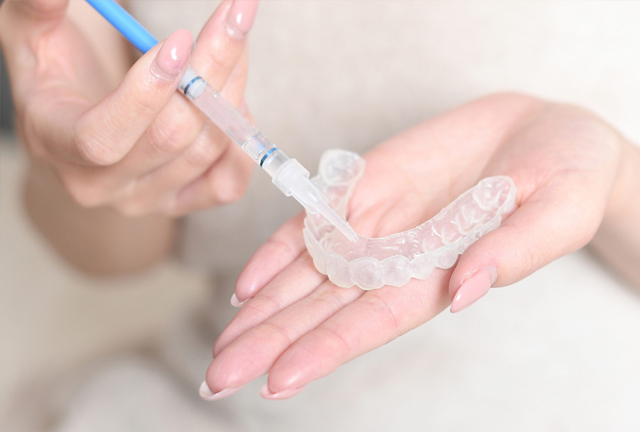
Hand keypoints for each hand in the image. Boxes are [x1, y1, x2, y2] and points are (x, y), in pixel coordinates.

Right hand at [0, 0, 257, 215]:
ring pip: (204, 150)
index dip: (146, 92)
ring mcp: (145, 200)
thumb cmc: (56, 74)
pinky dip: (242, 143)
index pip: (102, 138)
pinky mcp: (180, 203)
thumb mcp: (35, 36)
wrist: (77, 122)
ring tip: (235, 44)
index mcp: (55, 145)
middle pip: (171, 136)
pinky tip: (236, 101)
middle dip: (209, 71)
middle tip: (232, 19)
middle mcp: (101, 186)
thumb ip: (39, 9)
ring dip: (231, 91)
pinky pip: (226, 185)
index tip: (180, 39)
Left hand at [201, 93, 629, 399]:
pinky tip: (247, 284)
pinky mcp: (364, 189)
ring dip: (262, 309)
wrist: (543, 131)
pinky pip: (313, 225)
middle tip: (219, 377)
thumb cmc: (565, 176)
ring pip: (307, 276)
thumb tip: (463, 292)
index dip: (324, 352)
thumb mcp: (555, 212)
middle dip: (270, 345)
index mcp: (439, 279)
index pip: (371, 325)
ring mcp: (375, 227)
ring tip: (222, 345)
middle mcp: (396, 262)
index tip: (278, 381)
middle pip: (323, 312)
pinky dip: (278, 251)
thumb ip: (512, 253)